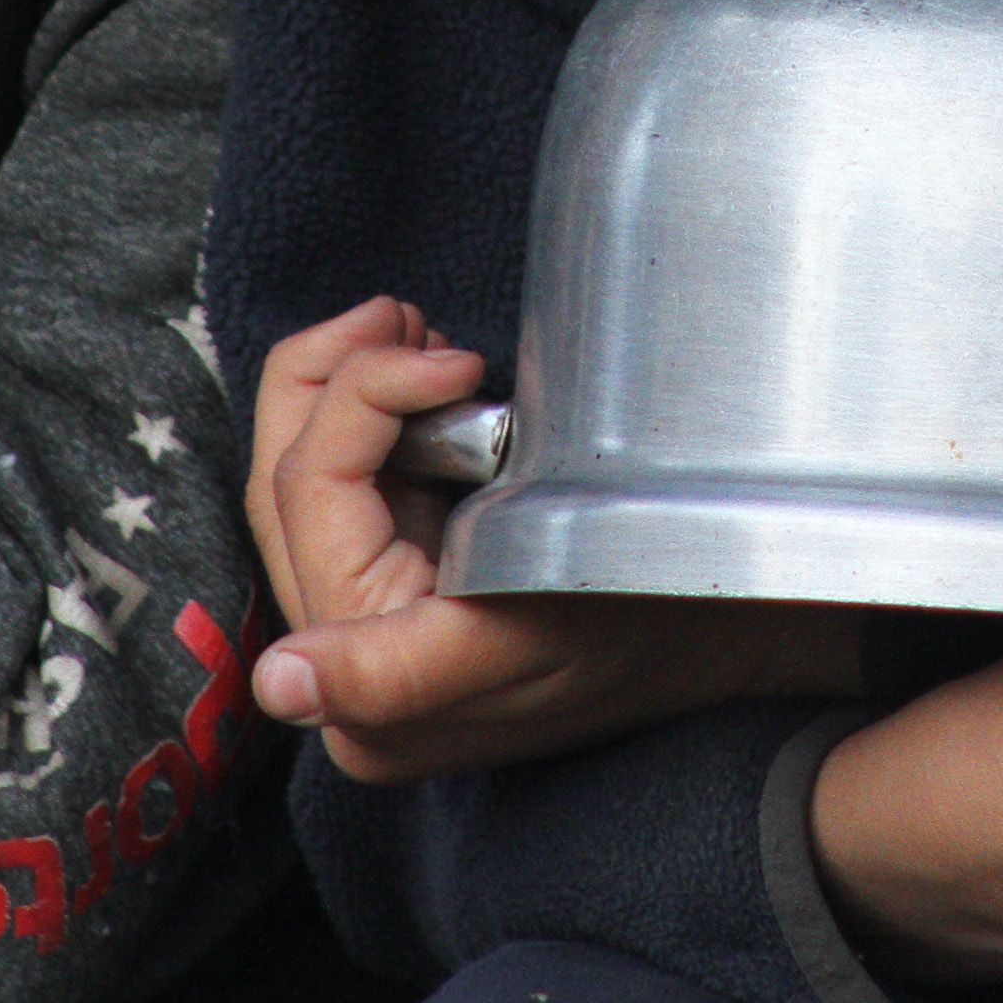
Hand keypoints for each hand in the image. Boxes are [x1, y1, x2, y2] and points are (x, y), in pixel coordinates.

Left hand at [246, 297, 861, 780]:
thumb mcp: (532, 635)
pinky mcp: (394, 578)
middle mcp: (343, 660)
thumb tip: (277, 685)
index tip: (457, 357)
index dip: (365, 398)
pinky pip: (347, 475)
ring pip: (301, 465)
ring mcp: (363, 616)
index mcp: (363, 686)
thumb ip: (388, 671)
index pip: (311, 496)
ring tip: (419, 334)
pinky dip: (377, 413)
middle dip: (338, 371)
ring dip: (349, 382)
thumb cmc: (648, 621)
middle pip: (282, 476)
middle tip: (408, 316)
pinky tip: (431, 377)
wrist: (725, 620)